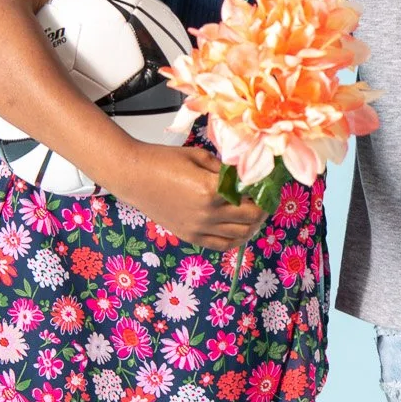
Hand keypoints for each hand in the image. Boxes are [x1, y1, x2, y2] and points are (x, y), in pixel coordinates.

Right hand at [129, 144, 268, 252]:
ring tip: (254, 214)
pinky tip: (240, 230)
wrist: (133, 176)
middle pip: (251, 218)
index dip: (263, 191)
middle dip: (262, 209)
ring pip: (240, 235)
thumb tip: (245, 175)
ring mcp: (199, 228)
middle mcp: (208, 213)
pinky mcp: (190, 236)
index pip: (252, 196)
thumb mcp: (200, 157)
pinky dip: (236, 240)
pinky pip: (221, 245)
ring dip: (253, 225)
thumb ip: (225, 169)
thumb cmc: (163, 160)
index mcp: (212, 190)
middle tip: (263, 199)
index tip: (267, 185)